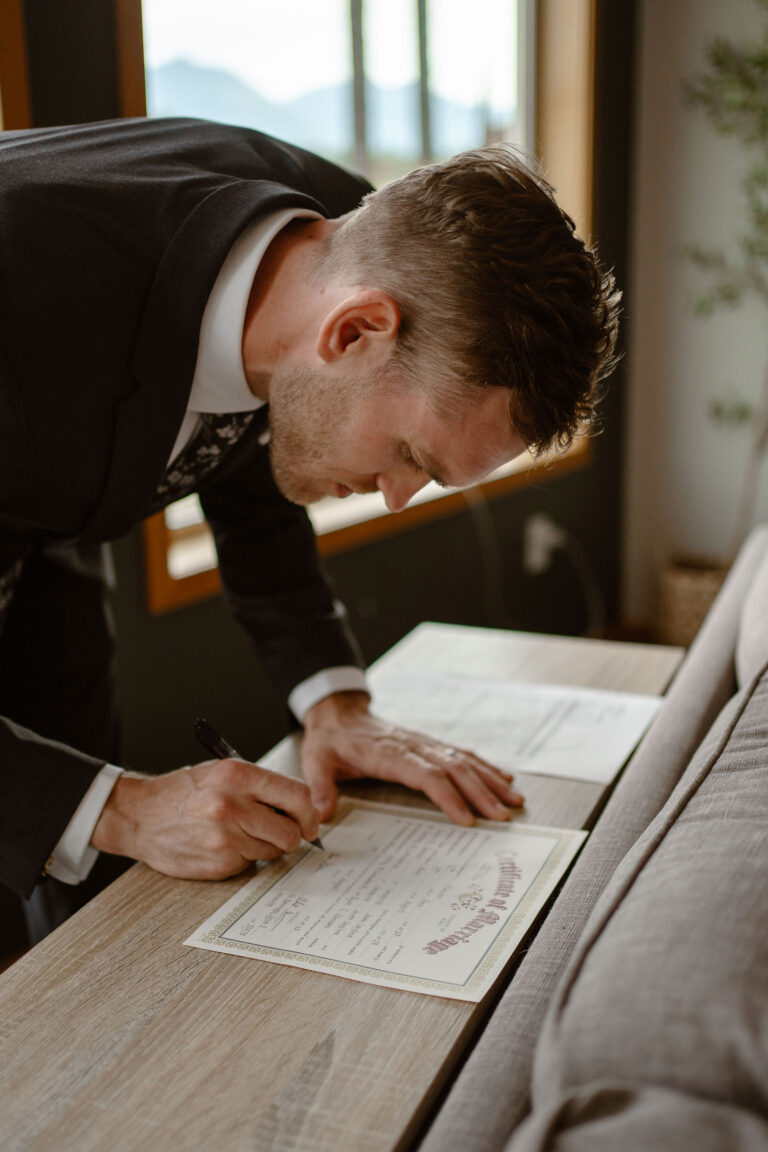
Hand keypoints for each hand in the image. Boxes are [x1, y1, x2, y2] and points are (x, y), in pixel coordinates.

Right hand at [91, 758, 320, 879]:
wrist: (139, 815)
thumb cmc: (184, 792)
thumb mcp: (222, 773)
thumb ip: (261, 787)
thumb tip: (301, 808)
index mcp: (238, 775)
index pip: (297, 795)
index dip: (309, 813)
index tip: (309, 822)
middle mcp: (232, 804)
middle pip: (290, 831)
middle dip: (290, 835)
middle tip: (279, 832)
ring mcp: (225, 836)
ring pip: (272, 850)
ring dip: (264, 846)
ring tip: (239, 833)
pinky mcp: (218, 862)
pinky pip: (249, 864)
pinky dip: (243, 857)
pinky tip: (222, 845)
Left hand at [301, 691, 523, 825]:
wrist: (338, 712)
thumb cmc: (330, 740)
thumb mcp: (316, 762)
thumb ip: (320, 788)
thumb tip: (322, 815)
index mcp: (389, 753)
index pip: (426, 775)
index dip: (448, 796)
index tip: (467, 819)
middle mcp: (413, 746)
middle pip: (454, 769)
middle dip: (482, 793)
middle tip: (504, 817)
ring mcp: (424, 744)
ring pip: (464, 761)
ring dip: (491, 780)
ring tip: (515, 800)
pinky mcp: (428, 745)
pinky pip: (462, 754)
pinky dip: (486, 766)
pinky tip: (504, 778)